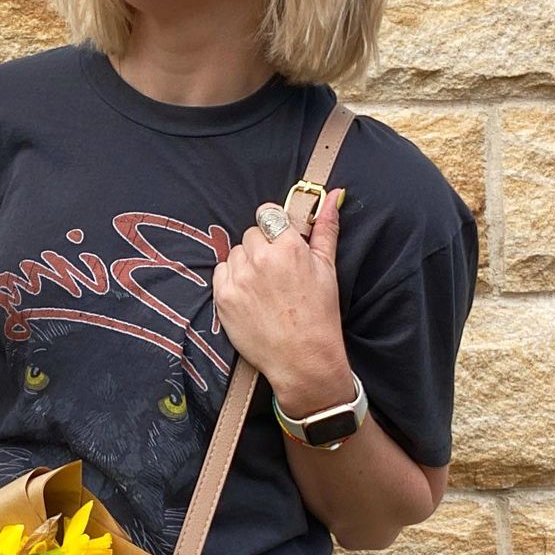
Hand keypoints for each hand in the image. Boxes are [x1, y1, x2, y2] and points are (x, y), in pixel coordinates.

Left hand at [212, 188, 353, 412]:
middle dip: (262, 247)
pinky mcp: (223, 296)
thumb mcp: (327, 268)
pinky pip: (221, 272)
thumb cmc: (319, 315)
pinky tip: (250, 296)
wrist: (302, 358)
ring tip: (264, 287)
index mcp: (287, 246)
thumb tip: (333, 195)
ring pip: (235, 253)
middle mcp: (259, 258)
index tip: (280, 242)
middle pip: (251, 234)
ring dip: (246, 263)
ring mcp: (238, 278)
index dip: (274, 228)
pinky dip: (232, 279)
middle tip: (276, 273)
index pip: (268, 214)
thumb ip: (326, 228)